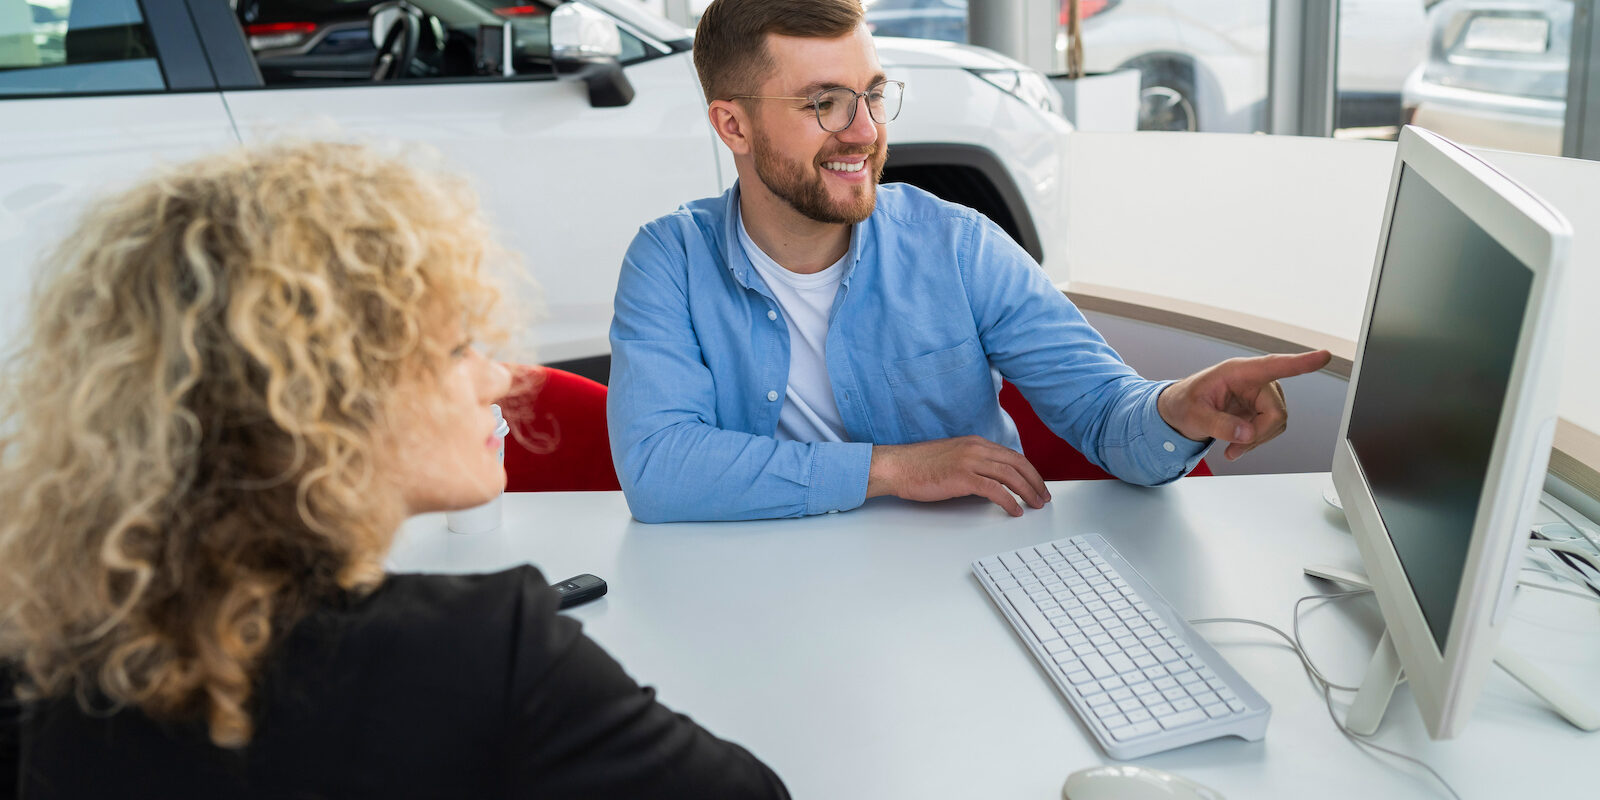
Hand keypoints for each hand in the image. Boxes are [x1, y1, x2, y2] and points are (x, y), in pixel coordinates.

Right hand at [867, 436, 1049, 516]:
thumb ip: (973, 463)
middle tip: (1043, 497)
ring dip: (1027, 491)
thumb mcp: (952, 457)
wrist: (897, 467)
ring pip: (1010, 475)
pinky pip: (994, 489)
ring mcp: (969, 461)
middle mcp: (975, 448)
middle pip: (1017, 463)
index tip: (1037, 484)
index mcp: (975, 442)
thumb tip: (990, 481)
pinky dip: (1008, 500)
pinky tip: (1014, 510)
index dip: (1029, 471)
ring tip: (1034, 504)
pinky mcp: (962, 477)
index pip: (1012, 455)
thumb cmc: (919, 465)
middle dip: (1035, 481)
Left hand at [1157, 350, 1331, 460]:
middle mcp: (1255, 380)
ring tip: (1230, 447)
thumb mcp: (1193, 416)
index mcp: (1237, 371)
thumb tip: (1246, 434)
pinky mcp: (1262, 409)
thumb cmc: (1185, 403)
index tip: (1323, 356)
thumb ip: (1218, 424)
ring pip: (1277, 423)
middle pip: (1276, 411)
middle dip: (1258, 435)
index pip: (1273, 365)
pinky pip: (1271, 430)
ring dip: (1255, 441)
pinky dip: (1255, 442)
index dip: (1300, 363)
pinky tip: (1236, 444)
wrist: (1181, 410)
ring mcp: (1261, 395)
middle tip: (1234, 448)